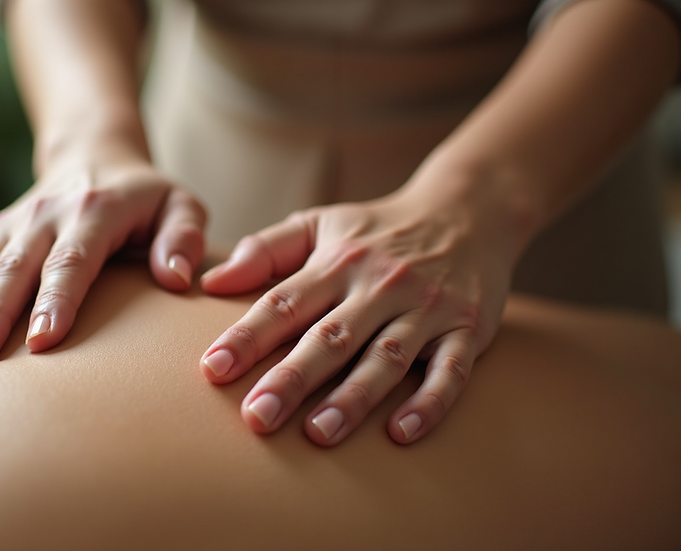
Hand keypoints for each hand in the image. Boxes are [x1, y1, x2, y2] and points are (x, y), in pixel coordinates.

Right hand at [0, 156, 205, 365]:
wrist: (94, 150)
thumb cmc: (146, 195)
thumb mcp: (180, 204)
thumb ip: (184, 236)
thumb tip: (176, 278)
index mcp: (95, 211)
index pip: (72, 261)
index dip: (56, 300)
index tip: (41, 341)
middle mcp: (46, 215)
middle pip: (15, 268)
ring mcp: (13, 223)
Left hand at [198, 183, 523, 445]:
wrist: (470, 210)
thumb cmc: (379, 228)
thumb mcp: (321, 223)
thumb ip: (266, 251)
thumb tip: (210, 282)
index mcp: (338, 262)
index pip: (285, 302)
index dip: (247, 337)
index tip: (212, 370)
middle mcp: (380, 285)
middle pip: (330, 337)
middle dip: (292, 378)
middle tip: (257, 417)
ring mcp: (426, 308)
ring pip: (385, 358)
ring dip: (352, 397)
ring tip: (319, 433)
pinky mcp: (466, 330)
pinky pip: (450, 371)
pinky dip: (429, 402)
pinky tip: (401, 432)